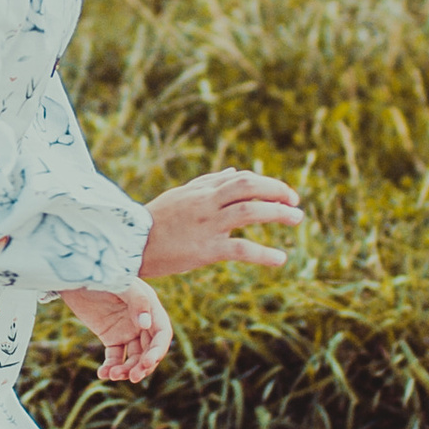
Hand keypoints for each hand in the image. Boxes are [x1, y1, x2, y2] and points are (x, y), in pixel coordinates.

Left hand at [64, 279, 173, 382]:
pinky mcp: (111, 337)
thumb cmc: (102, 273)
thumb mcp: (120, 283)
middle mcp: (142, 322)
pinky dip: (111, 367)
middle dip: (143, 366)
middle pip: (150, 351)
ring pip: (134, 358)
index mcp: (150, 308)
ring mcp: (127, 331)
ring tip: (112, 374)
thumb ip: (136, 301)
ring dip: (127, 370)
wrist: (77, 274)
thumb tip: (146, 325)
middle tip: (132, 377)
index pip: (161, 334)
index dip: (158, 351)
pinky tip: (103, 373)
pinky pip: (116, 357)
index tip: (147, 363)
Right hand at [140, 169, 302, 279]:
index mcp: (201, 191)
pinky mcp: (206, 250)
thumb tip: (234, 170)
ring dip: (278, 213)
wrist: (131, 247)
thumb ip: (209, 183)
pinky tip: (280, 258)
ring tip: (297, 218)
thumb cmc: (156, 221)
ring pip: (249, 211)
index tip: (282, 193)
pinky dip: (264, 254)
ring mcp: (207, 225)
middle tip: (295, 201)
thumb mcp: (181, 195)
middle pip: (248, 186)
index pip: (240, 178)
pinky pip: (241, 249)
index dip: (265, 183)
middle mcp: (206, 203)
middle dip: (276, 190)